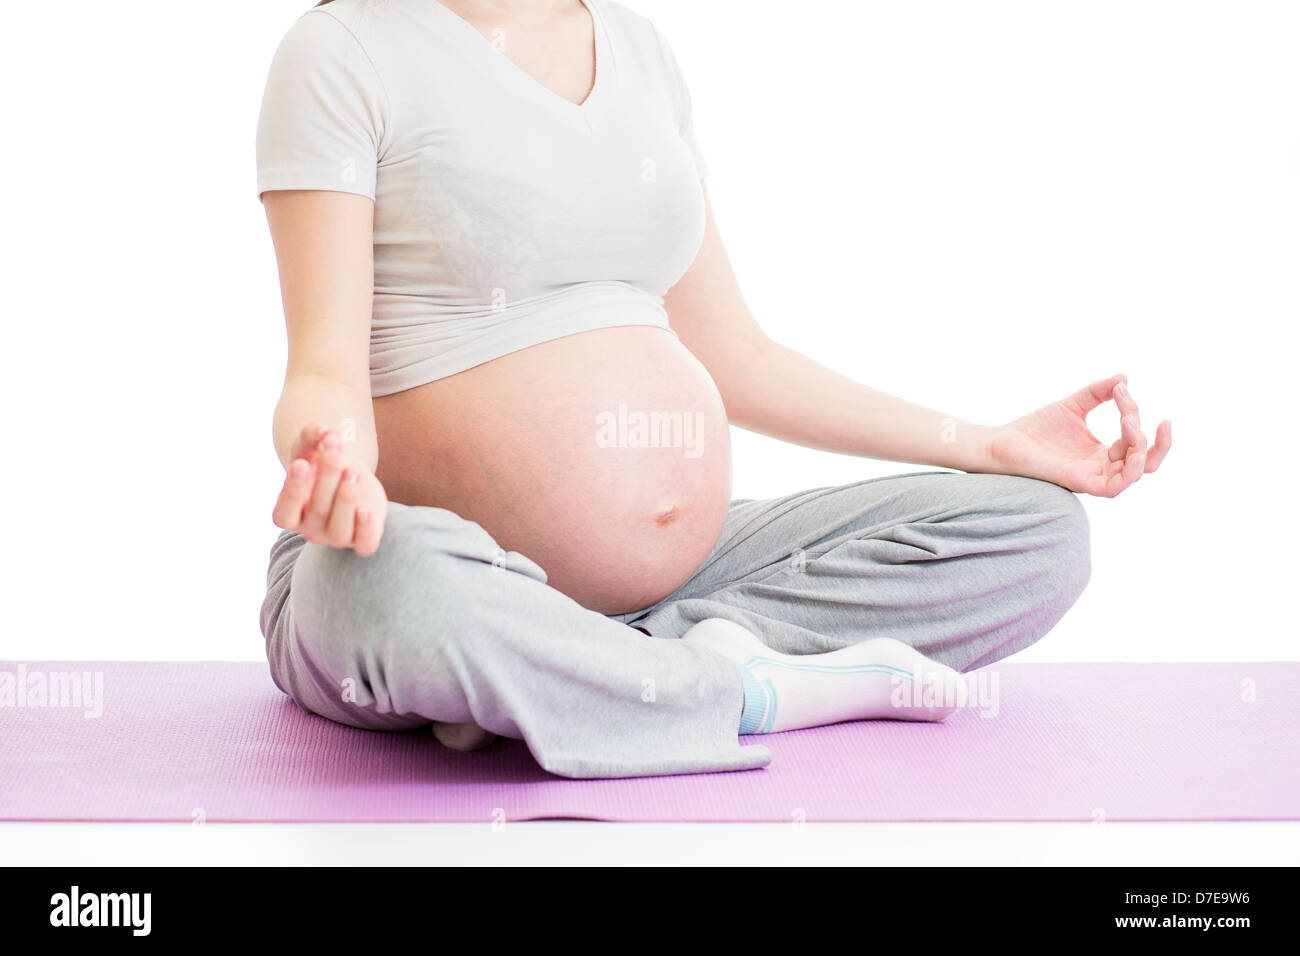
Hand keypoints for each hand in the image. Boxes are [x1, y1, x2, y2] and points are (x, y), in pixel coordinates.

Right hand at [272, 423, 387, 554]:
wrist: (347, 474)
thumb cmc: (320, 463)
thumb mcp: (312, 446)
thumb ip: (312, 434)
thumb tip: (325, 429)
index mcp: (291, 513)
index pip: (284, 515)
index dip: (292, 492)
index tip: (301, 463)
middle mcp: (312, 530)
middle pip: (318, 511)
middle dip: (327, 476)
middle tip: (333, 446)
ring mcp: (337, 537)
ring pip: (340, 532)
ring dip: (346, 500)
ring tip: (352, 471)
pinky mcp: (362, 538)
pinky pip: (365, 546)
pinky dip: (366, 532)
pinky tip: (366, 510)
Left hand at [984, 373, 1171, 497]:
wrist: (1003, 441)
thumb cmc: (1035, 428)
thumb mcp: (1073, 405)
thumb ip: (1098, 392)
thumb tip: (1124, 378)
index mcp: (1102, 453)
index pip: (1134, 439)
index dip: (1133, 412)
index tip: (1120, 389)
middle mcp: (1101, 467)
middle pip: (1147, 462)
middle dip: (1160, 442)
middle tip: (1164, 421)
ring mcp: (1092, 477)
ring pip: (1136, 473)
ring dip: (1142, 448)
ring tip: (1129, 421)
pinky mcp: (1080, 482)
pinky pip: (1115, 487)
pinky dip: (1131, 470)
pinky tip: (1133, 449)